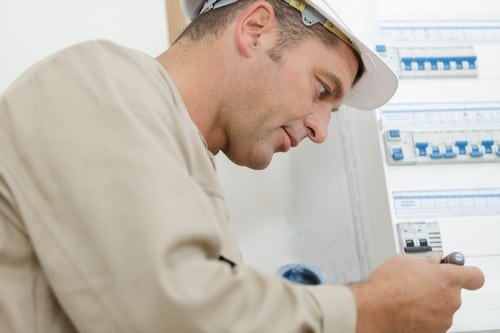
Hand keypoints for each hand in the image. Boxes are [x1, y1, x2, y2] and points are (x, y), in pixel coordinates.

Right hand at [349, 253, 483, 332]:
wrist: (374, 310)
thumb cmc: (387, 286)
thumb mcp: (404, 260)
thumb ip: (424, 261)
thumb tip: (430, 262)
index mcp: (448, 278)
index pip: (474, 276)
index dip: (467, 272)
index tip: (458, 270)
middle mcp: (451, 299)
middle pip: (454, 291)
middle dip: (439, 285)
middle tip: (419, 281)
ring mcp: (443, 318)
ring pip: (442, 306)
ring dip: (430, 301)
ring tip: (408, 296)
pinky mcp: (434, 331)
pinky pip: (433, 319)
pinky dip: (423, 315)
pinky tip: (407, 308)